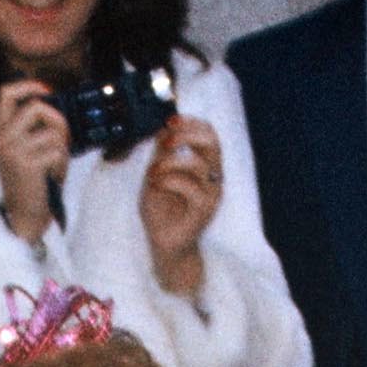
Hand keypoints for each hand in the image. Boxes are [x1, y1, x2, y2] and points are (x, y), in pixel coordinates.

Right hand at [0, 78, 69, 246]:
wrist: (24, 219)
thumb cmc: (32, 184)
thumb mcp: (26, 150)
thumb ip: (35, 128)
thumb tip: (57, 106)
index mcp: (0, 131)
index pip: (7, 93)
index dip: (30, 86)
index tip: (48, 91)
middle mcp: (3, 138)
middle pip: (37, 107)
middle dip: (58, 120)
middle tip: (63, 138)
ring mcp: (13, 151)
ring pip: (52, 132)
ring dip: (62, 149)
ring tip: (54, 166)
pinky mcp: (27, 164)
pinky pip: (57, 152)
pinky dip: (62, 165)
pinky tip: (54, 177)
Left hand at [138, 114, 221, 300]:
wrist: (164, 245)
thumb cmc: (161, 212)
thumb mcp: (156, 174)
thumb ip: (161, 153)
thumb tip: (162, 126)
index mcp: (204, 165)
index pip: (209, 133)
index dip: (191, 122)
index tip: (170, 121)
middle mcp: (212, 177)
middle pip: (212, 141)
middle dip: (186, 135)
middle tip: (165, 142)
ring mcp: (211, 194)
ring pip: (199, 163)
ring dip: (171, 162)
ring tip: (153, 171)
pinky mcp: (205, 210)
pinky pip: (190, 187)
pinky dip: (169, 180)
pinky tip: (156, 184)